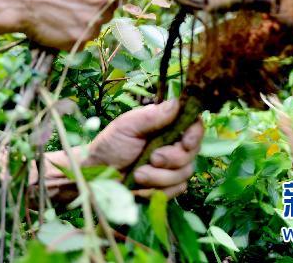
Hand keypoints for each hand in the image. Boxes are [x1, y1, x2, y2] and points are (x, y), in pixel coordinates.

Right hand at [9, 0, 124, 50]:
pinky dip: (72, 36)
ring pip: (97, 26)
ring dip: (84, 23)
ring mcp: (94, 22)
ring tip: (60, 15)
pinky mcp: (81, 40)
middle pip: (110, 9)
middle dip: (96, 8)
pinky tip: (56, 25)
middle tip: (74, 6)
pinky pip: (83, 40)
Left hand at [85, 100, 202, 197]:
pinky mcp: (167, 185)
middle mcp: (172, 144)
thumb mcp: (127, 126)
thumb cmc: (110, 145)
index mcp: (165, 125)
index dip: (195, 135)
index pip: (193, 126)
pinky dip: (157, 189)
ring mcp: (171, 166)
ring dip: (159, 176)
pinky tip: (140, 186)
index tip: (186, 143)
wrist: (98, 176)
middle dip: (172, 159)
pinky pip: (176, 190)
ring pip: (184, 173)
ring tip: (137, 174)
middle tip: (151, 158)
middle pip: (191, 152)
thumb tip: (177, 102)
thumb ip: (152, 116)